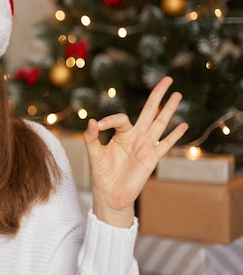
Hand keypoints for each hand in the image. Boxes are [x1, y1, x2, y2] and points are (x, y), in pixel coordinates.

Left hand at [83, 76, 188, 227]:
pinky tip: (184, 125)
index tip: (98, 126)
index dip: (109, 120)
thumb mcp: (93, 153)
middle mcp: (135, 137)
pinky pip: (165, 145)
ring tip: (177, 95)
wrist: (110, 195)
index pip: (121, 118)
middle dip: (157, 95)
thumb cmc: (101, 174)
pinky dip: (174, 136)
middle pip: (149, 111)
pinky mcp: (152, 158)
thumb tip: (91, 121)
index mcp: (121, 134)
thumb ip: (91, 137)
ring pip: (160, 123)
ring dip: (169, 109)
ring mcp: (146, 146)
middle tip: (167, 79)